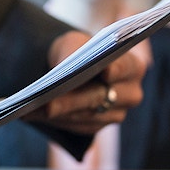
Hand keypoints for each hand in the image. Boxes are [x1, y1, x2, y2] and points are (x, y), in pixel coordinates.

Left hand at [24, 30, 145, 135]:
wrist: (75, 66)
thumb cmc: (77, 49)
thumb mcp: (73, 43)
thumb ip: (74, 51)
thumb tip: (64, 68)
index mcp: (133, 67)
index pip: (126, 68)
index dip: (116, 70)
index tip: (105, 72)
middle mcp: (131, 94)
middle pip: (100, 97)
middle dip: (72, 100)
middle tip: (48, 103)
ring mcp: (117, 114)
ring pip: (87, 115)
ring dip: (61, 114)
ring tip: (35, 108)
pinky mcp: (99, 126)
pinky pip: (79, 126)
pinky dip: (57, 120)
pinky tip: (37, 114)